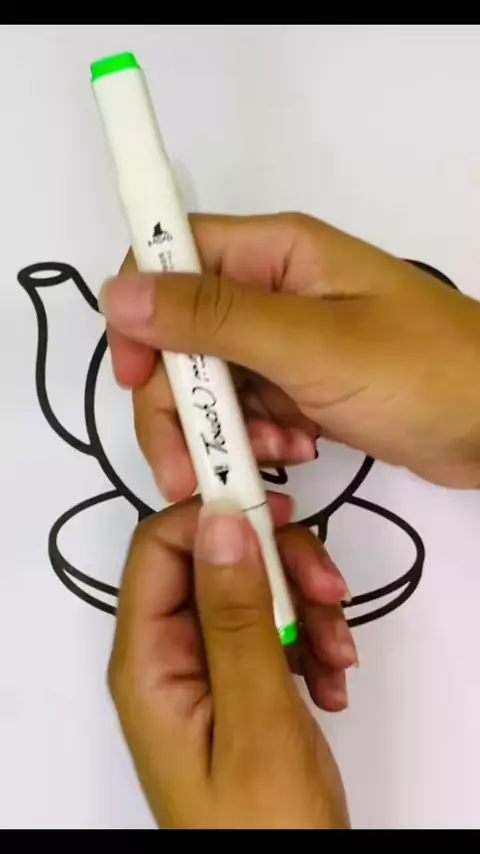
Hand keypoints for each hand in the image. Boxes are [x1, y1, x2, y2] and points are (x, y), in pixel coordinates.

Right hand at [100, 212, 479, 490]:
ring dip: (225, 430)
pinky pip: (252, 410)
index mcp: (277, 255)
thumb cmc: (423, 373)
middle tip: (190, 471)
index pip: (172, 259)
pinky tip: (298, 452)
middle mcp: (274, 291)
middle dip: (178, 404)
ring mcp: (290, 342)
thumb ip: (214, 319)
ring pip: (212, 382)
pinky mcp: (305, 386)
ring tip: (274, 455)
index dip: (140, 314)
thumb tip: (118, 292)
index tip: (132, 376)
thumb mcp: (313, 346)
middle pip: (182, 336)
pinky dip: (262, 438)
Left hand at [109, 495, 349, 828]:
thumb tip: (221, 518)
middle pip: (216, 562)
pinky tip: (333, 684)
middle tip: (331, 593)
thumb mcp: (254, 715)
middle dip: (280, 568)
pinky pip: (276, 630)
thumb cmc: (262, 823)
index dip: (211, 515)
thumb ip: (236, 615)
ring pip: (255, 592)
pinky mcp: (243, 681)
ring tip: (340, 659)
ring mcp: (208, 668)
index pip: (158, 546)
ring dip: (308, 611)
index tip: (277, 509)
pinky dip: (313, 643)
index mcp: (147, 659)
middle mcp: (170, 654)